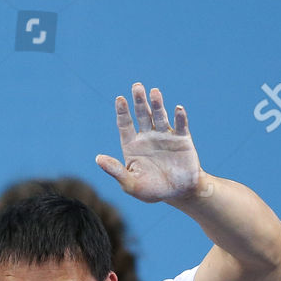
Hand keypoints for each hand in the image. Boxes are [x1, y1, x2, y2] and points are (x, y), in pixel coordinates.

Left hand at [96, 83, 203, 203]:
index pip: (125, 124)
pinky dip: (180, 117)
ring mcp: (165, 136)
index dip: (122, 111)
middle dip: (139, 101)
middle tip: (137, 86)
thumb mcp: (131, 184)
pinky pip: (181, 126)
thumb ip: (115, 171)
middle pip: (142, 114)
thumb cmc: (152, 190)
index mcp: (132, 145)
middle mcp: (148, 136)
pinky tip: (178, 109)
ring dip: (157, 104)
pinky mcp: (182, 140)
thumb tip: (98, 158)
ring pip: (160, 116)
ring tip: (154, 92)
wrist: (179, 193)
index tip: (120, 99)